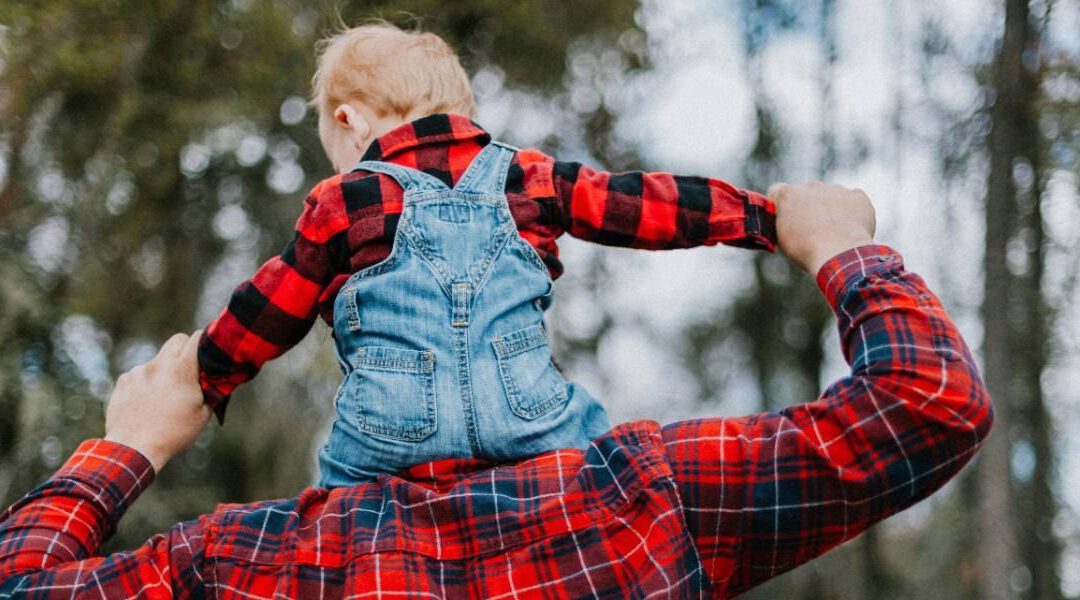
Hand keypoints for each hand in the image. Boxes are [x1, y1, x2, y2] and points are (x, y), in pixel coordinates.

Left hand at [104, 331, 210, 472]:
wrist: (134, 448)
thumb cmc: (174, 433)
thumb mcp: (203, 414)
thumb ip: (210, 390)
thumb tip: (216, 378)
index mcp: (181, 370)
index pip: (196, 338)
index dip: (205, 343)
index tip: (208, 352)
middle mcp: (158, 365)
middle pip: (176, 341)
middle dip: (185, 350)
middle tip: (189, 370)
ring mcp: (138, 372)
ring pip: (157, 360)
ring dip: (164, 371)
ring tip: (163, 397)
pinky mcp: (123, 381)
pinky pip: (139, 374)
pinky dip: (145, 383)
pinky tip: (146, 402)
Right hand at [768, 182, 875, 274]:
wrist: (839, 255)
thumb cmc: (806, 250)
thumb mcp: (782, 239)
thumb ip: (782, 222)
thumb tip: (787, 221)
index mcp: (789, 194)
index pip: (778, 191)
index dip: (780, 204)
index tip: (785, 216)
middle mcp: (812, 186)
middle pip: (807, 191)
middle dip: (808, 205)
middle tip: (811, 227)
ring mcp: (836, 189)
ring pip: (831, 195)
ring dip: (830, 207)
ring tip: (833, 231)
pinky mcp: (857, 196)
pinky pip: (853, 200)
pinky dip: (851, 210)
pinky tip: (849, 227)